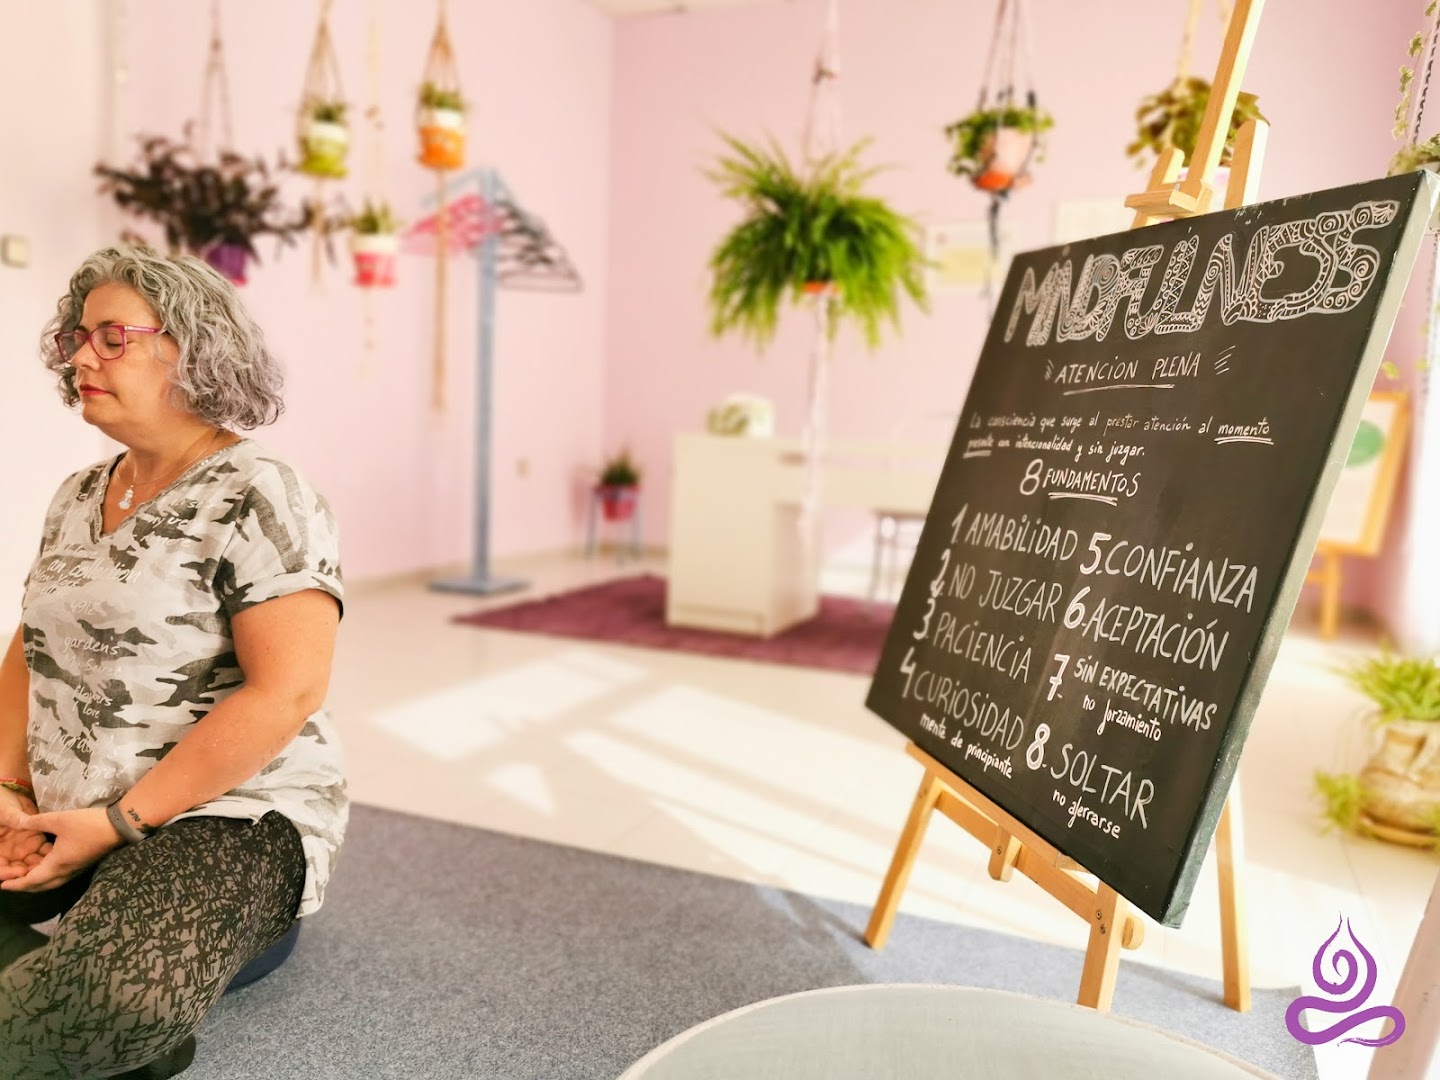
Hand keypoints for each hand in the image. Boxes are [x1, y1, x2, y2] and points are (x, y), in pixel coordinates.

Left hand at [0, 806, 121, 892]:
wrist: (119, 827)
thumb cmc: (88, 825)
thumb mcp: (59, 820)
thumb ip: (37, 822)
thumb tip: (18, 823)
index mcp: (56, 865)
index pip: (31, 881)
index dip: (15, 884)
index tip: (2, 885)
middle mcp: (65, 872)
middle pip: (40, 886)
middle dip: (24, 886)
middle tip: (11, 882)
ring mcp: (75, 870)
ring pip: (50, 883)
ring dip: (36, 882)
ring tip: (25, 874)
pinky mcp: (81, 865)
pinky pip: (59, 877)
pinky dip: (47, 876)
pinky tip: (44, 865)